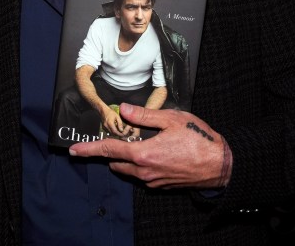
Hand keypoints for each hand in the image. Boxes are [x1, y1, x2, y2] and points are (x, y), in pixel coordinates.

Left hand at [69, 103, 231, 189]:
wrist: (221, 165)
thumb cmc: (199, 139)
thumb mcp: (171, 119)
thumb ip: (144, 115)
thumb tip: (123, 110)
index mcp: (143, 154)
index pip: (108, 151)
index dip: (89, 150)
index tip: (74, 150)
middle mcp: (144, 171)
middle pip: (116, 162)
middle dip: (112, 151)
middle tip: (122, 135)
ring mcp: (153, 181)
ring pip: (128, 169)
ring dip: (127, 158)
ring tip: (143, 141)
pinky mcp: (161, 185)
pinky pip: (142, 174)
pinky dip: (141, 163)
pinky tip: (157, 151)